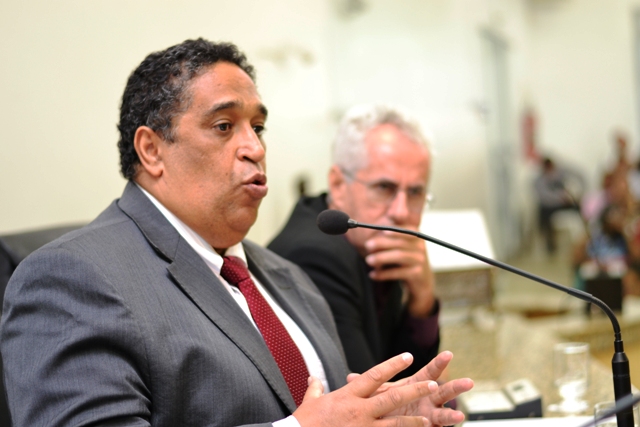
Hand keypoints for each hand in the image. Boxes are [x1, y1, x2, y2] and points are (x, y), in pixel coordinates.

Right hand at [293, 353, 438, 426]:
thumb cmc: (305, 423)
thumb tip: (313, 379)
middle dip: (413, 391)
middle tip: (433, 384)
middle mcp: (358, 410)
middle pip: (391, 398)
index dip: (392, 365)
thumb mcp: (311, 403)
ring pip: (393, 424)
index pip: (374, 375)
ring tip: (429, 420)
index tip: (408, 356)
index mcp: (348, 395)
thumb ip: (316, 389)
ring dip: (412, 422)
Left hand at [346, 351, 473, 426]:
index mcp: (414, 388)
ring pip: (443, 415)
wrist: (379, 425)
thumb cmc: (381, 408)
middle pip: (442, 392)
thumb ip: (367, 386)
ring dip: (452, 415)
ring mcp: (428, 417)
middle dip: (455, 388)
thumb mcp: (374, 395)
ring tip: (461, 416)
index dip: (438, 364)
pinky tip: (453, 426)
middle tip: (469, 382)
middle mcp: (426, 401)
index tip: (449, 354)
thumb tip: (349, 378)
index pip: (428, 373)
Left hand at [364, 228, 435, 316]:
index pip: (407, 230)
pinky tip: (373, 275)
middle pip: (400, 243)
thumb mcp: (403, 248)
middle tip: (367, 246)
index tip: (383, 231)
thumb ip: (391, 240)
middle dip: (382, 243)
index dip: (396, 231)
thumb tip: (373, 238)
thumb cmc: (406, 262)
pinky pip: (398, 272)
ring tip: (368, 260)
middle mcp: (420, 247)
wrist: (421, 283)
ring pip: (399, 256)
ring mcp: (420, 261)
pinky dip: (383, 274)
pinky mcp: (417, 274)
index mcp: (416, 237)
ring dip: (381, 257)